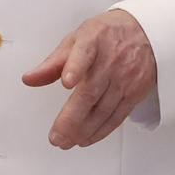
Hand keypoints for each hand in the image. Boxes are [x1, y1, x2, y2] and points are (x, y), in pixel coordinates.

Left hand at [22, 8, 157, 148]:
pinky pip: (117, 116)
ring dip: (83, 129)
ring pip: (103, 109)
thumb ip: (53, 62)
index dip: (75, 67)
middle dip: (72, 117)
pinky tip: (86, 138)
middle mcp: (111, 61)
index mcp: (93, 41)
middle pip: (91, 92)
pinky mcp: (134, 93)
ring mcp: (124, 79)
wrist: (145, 33)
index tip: (66, 81)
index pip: (84, 53)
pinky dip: (101, 131)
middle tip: (57, 135)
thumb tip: (30, 78)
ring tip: (66, 141)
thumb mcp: (77, 39)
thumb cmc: (107, 34)